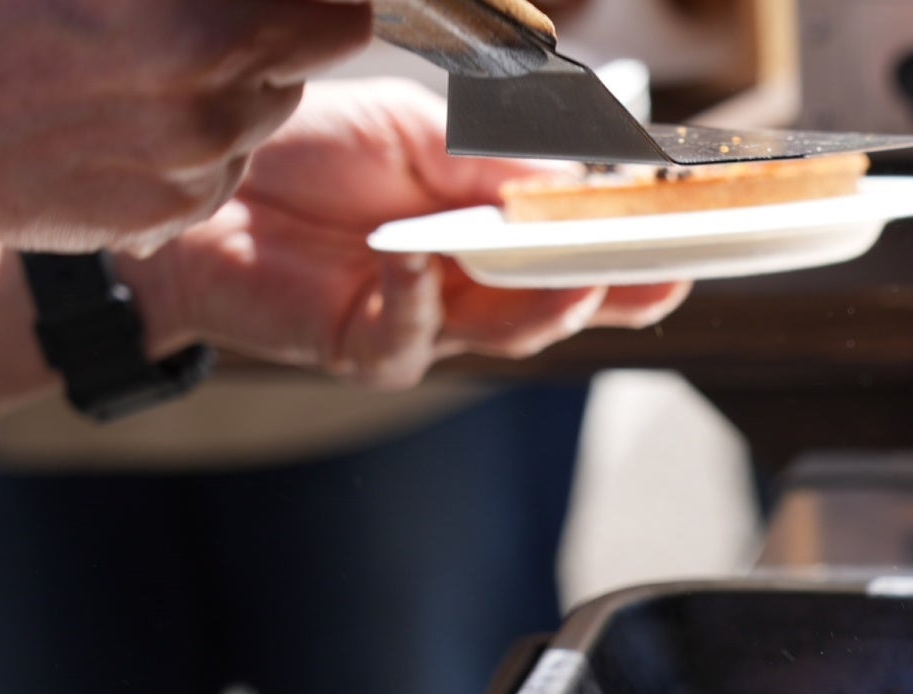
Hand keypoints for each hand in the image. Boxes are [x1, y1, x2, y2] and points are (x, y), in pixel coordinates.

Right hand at [0, 0, 375, 299]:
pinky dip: (194, 144)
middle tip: (192, 16)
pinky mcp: (168, 217)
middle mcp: (209, 95)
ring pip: (267, 116)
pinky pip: (223, 171)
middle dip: (273, 30)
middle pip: (313, 57)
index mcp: (198, 20)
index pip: (346, 14)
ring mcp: (193, 165)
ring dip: (234, 86)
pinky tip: (123, 116)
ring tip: (147, 65)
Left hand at [132, 80, 695, 383]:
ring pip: (505, 333)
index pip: (589, 237)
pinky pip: (404, 340)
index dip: (644, 237)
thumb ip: (491, 156)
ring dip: (543, 307)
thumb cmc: (314, 152)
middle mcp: (476, 278)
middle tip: (667, 273)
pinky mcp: (360, 345)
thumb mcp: (417, 129)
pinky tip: (415, 259)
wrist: (212, 189)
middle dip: (621, 287)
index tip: (700, 223)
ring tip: (572, 280)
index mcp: (503, 220)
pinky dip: (415, 301)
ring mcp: (424, 318)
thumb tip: (572, 173)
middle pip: (569, 298)